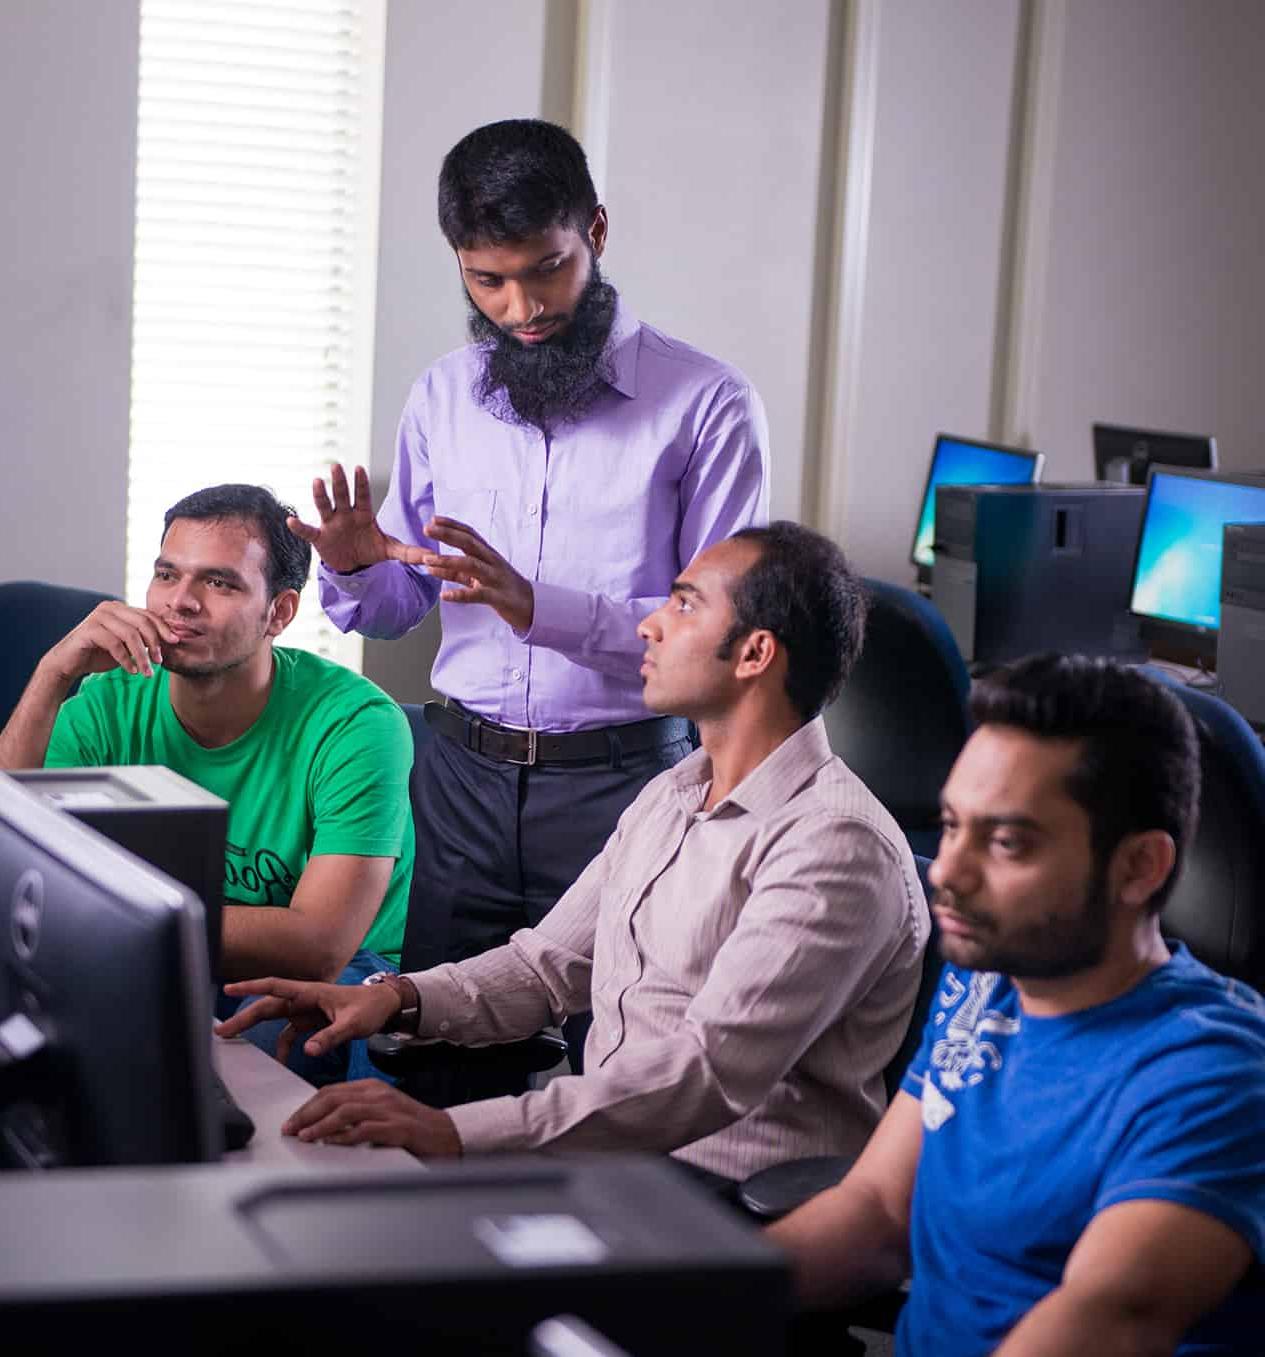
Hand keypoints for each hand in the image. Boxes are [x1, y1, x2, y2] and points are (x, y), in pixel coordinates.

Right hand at [43, 601, 179, 683]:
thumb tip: (172, 641)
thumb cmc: (100, 654)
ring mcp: (98, 617)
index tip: (175, 642)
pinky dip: (126, 660)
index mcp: (121, 608)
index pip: (148, 615)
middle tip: (159, 661)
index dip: (163, 629)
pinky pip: (115, 644)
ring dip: (142, 656)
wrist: (69, 663)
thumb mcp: (128, 646)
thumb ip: (144, 640)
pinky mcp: (89, 630)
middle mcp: (110, 608)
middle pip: (142, 622)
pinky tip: (132, 671)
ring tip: (147, 672)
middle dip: (155, 643)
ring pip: (130, 635)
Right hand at [215, 975, 399, 1064]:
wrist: (385, 1006)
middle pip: (268, 1005)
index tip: (229, 989)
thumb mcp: (353, 1023)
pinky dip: (282, 1046)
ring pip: (274, 1018)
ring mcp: (306, 1010)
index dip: (251, 987)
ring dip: (255, 1028)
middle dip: (244, 1016)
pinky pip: (289, 1032)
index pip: (275, 987)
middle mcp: (304, 999)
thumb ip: (331, 1037)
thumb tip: (309, 1050)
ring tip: (234, 1041)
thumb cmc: (370, 1007)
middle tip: (221, 1030)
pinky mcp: (311, 1022)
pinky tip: (279, 1061)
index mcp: (311, 992)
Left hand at [282, 1080, 462, 1158]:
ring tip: (304, 1136)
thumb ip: (356, 1113)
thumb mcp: (381, 1112)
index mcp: (372, 1088)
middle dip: (307, 1113)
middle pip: (334, 1097)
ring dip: (320, 1125)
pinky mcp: (397, 1128)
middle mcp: (378, 1094)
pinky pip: (364, 1130)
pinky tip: (331, 1144)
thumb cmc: (412, 1127)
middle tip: (290, 1128)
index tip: (292, 1120)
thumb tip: (323, 1124)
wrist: (445, 1134)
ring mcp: (388, 1110)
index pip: (332, 1090)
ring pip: (345, 1111)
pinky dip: (344, 1137)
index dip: (308, 1105)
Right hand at [288, 464, 430, 575]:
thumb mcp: (390, 550)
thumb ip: (408, 552)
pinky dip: (300, 527)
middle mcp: (346, 514)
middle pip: (342, 495)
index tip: (359, 468)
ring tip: (317, 481)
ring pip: (325, 506)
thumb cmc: (370, 550)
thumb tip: (431, 557)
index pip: (363, 495)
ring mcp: (331, 524)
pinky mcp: (320, 538)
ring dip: (320, 495)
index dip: (361, 483)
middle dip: (340, 481)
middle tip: (336, 466)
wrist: (353, 565)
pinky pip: (308, 531)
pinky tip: (291, 521)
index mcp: (364, 514)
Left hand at [419, 516, 534, 632]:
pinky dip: (460, 595)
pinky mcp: (497, 597)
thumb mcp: (478, 577)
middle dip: (448, 534)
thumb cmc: (502, 587)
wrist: (531, 605)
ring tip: (428, 561)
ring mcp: (495, 578)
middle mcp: (491, 562)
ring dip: (448, 561)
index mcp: (488, 554)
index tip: (434, 519)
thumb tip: (430, 566)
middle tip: (427, 528)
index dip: (452, 525)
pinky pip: (477, 595)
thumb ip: (455, 571)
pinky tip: (444, 596)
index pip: (469, 534)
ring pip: (471, 565)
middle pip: (469, 543)